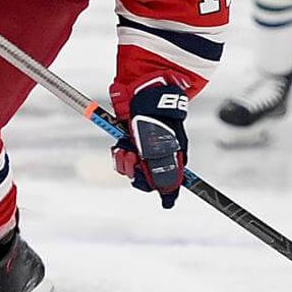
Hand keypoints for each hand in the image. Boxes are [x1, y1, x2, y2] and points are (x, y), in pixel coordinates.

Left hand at [111, 84, 188, 208]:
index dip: (164, 192)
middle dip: (138, 173)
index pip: (168, 184)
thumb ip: (165, 174)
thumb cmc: (158, 118)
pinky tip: (120, 145)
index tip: (162, 199)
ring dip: (125, 162)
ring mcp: (142, 147)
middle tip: (135, 160)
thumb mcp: (164, 148)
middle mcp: (158, 154)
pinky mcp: (128, 139)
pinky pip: (121, 156)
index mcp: (173, 157)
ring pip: (131, 168)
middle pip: (146, 179)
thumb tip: (169, 199)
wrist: (144, 93)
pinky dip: (118, 154)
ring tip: (126, 149)